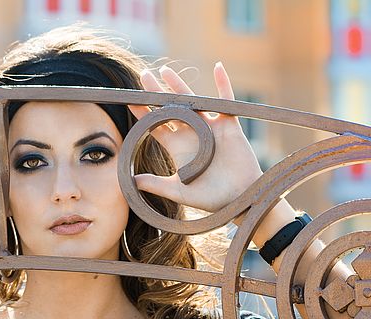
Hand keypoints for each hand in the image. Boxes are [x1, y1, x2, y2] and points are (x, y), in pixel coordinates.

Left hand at [128, 62, 262, 213]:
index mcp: (177, 148)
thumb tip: (131, 181)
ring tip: (165, 71)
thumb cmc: (210, 199)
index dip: (143, 113)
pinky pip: (226, 101)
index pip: (156, 126)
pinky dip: (223, 84)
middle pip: (170, 108)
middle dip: (157, 93)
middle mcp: (191, 134)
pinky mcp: (229, 125)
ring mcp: (210, 128)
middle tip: (143, 75)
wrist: (240, 199)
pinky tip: (217, 67)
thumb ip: (157, 185)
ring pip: (193, 101)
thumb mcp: (180, 192)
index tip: (130, 101)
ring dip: (180, 85)